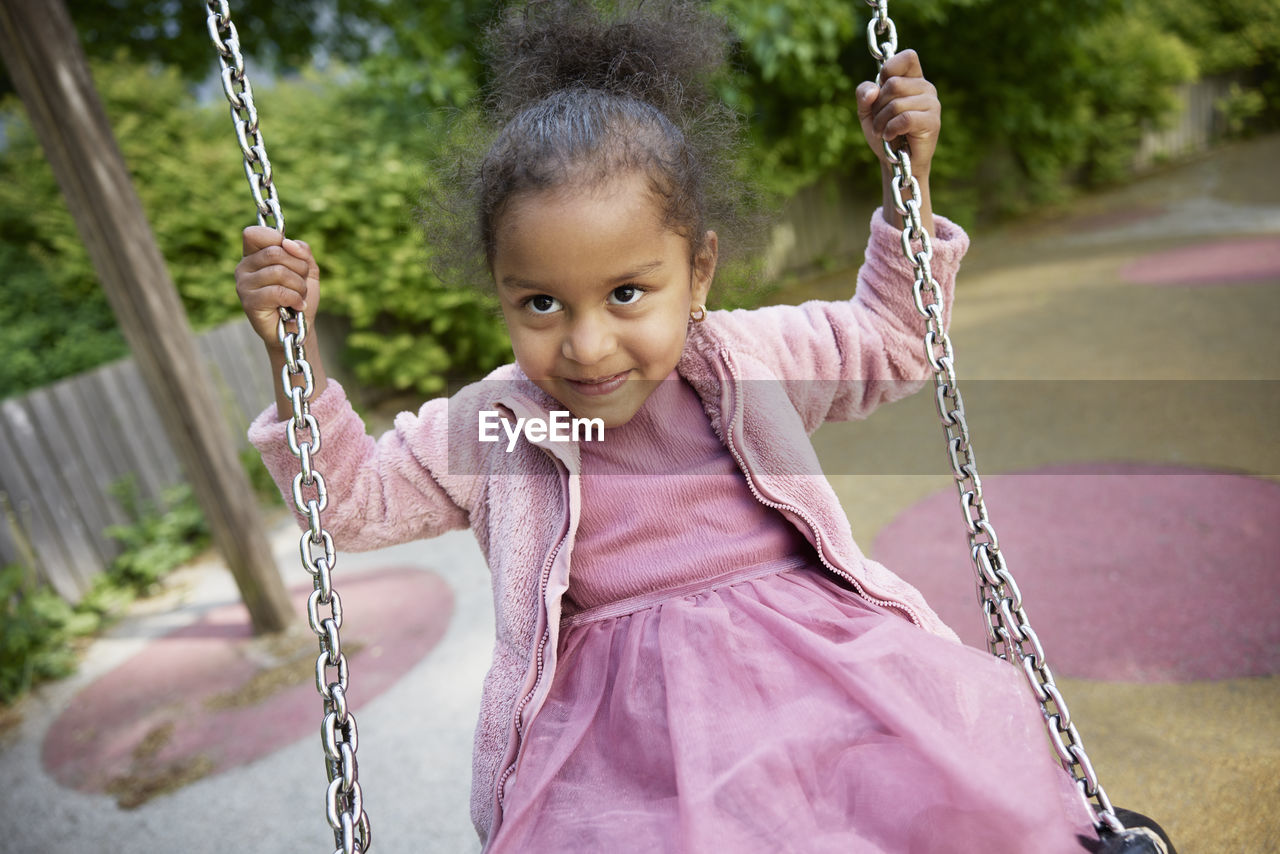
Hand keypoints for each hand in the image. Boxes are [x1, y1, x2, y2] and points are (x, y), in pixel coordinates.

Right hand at [235, 225, 319, 346]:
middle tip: (301, 284)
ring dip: (299, 286)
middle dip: (299, 268)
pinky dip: (295, 298)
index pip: (255, 233)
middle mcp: (243, 268)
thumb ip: (302, 251)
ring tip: (299, 297)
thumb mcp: (307, 269)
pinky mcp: (249, 302)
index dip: (276, 239)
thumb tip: (287, 242)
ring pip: (279, 271)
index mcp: (253, 255)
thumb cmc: (300, 297)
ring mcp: (243, 285)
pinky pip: (278, 291)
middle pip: (275, 252)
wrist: (298, 328)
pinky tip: (297, 306)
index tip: (290, 254)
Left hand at [856, 49, 939, 177]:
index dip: (889, 69)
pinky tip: (890, 136)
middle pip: (893, 83)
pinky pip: (905, 118)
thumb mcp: (866, 111)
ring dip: (882, 121)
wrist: (894, 162)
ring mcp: (932, 103)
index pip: (907, 57)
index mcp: (912, 78)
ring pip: (897, 102)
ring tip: (884, 132)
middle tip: (879, 121)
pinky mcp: (932, 121)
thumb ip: (864, 94)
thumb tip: (874, 91)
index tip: (880, 91)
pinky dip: (891, 129)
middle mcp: (925, 87)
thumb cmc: (883, 132)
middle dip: (878, 106)